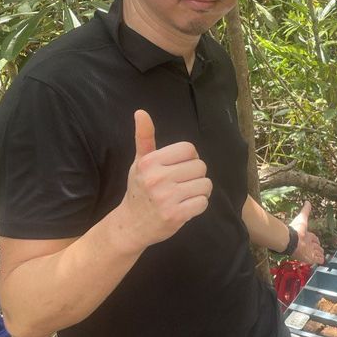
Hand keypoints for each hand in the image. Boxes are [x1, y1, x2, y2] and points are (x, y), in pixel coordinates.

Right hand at [123, 110, 212, 246]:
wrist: (131, 225)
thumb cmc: (140, 189)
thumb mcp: (140, 162)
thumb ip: (144, 137)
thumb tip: (141, 112)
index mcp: (149, 162)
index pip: (189, 149)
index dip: (190, 158)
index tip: (180, 167)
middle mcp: (157, 178)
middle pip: (200, 166)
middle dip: (195, 175)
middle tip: (181, 184)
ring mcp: (166, 198)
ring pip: (206, 185)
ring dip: (200, 191)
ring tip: (185, 195)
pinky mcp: (175, 215)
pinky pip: (203, 203)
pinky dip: (198, 205)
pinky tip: (185, 207)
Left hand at [290, 200, 324, 265]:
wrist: (290, 241)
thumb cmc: (296, 229)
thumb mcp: (302, 218)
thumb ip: (305, 211)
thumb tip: (307, 201)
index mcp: (307, 236)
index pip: (313, 238)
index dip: (315, 239)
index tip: (317, 240)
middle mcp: (308, 245)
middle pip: (315, 247)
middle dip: (318, 248)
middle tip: (321, 250)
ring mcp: (309, 252)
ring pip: (317, 254)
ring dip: (320, 254)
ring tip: (322, 257)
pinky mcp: (311, 258)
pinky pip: (317, 260)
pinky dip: (320, 260)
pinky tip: (322, 261)